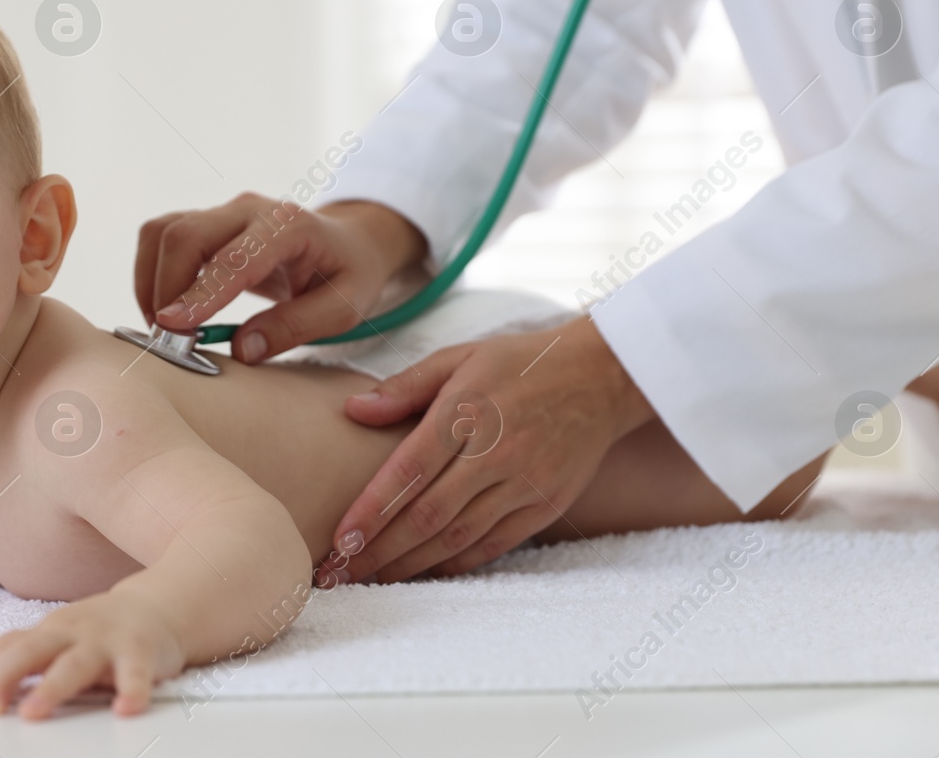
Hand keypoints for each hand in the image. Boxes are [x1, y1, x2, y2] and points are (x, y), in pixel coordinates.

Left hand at [0, 590, 185, 718]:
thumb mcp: (53, 637)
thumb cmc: (100, 630)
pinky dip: (132, 690)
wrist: (159, 608)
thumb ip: (11, 653)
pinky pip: (136, 673)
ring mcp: (106, 641)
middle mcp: (73, 633)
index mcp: (49, 632)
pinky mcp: (141, 653)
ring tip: (32, 713)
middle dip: (4, 676)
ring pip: (75, 663)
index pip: (7, 647)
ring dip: (52, 687)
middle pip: (32, 649)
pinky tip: (125, 709)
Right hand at [134, 195, 426, 363]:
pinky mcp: (206, 222)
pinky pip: (161, 237)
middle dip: (165, 288)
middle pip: (186, 234)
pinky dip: (151, 273)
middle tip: (169, 340)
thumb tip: (241, 350)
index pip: (235, 258)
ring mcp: (225, 211)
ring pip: (163, 231)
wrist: (349, 242)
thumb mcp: (341, 310)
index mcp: (290, 227)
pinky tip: (167, 309)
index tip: (173, 327)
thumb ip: (293, 328)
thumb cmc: (348, 276)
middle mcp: (251, 209)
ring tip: (166, 327)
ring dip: (151, 280)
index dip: (201, 293)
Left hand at [318, 318, 652, 584]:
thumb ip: (405, 386)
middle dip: (379, 551)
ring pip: (456, 538)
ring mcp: (524, 484)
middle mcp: (496, 453)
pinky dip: (452, 564)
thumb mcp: (460, 358)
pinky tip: (420, 573)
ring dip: (408, 565)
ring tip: (368, 579)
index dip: (372, 510)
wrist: (601, 377)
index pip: (409, 470)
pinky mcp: (544, 506)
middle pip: (428, 515)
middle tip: (337, 573)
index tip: (339, 539)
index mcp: (467, 410)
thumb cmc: (518, 364)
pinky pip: (491, 546)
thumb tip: (353, 410)